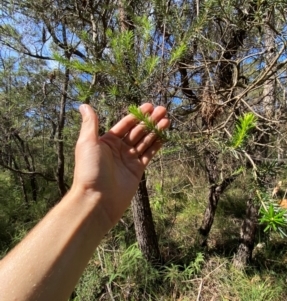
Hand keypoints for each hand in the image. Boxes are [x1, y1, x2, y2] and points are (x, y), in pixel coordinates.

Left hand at [72, 103, 168, 227]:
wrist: (97, 199)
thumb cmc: (90, 169)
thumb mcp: (88, 142)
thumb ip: (90, 124)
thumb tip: (84, 105)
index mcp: (107, 141)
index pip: (125, 124)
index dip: (137, 115)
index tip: (149, 106)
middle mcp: (119, 149)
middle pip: (137, 131)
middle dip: (150, 120)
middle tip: (163, 110)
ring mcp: (129, 160)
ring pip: (145, 141)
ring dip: (155, 130)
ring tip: (167, 119)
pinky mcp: (137, 170)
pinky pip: (149, 154)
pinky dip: (157, 145)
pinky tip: (164, 135)